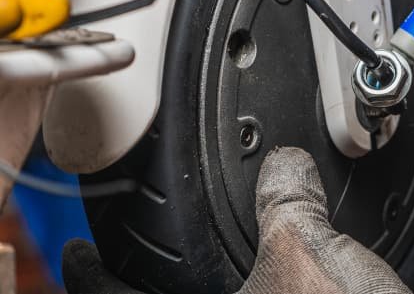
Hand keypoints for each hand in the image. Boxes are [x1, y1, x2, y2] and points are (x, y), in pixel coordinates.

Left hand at [63, 148, 408, 293]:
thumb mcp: (306, 245)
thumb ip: (286, 196)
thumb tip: (286, 162)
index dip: (92, 274)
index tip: (77, 253)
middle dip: (161, 278)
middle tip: (145, 249)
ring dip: (218, 282)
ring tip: (218, 257)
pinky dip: (264, 290)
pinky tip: (283, 275)